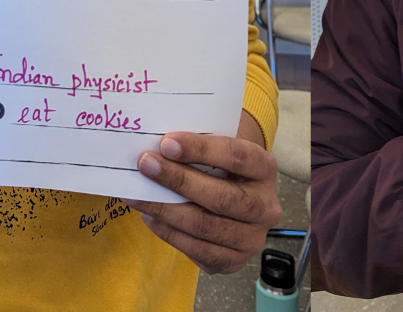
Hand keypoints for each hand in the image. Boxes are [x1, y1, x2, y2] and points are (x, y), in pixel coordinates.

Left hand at [134, 126, 279, 274]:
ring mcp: (252, 238)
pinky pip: (197, 250)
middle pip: (220, 197)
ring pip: (205, 226)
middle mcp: (265, 207)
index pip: (236, 157)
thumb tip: (156, 146)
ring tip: (137, 194)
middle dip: (177, 180)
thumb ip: (197, 148)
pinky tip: (150, 216)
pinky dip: (168, 232)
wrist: (238, 200)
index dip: (201, 149)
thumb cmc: (222, 169)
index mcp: (265, 169)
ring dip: (165, 209)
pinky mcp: (233, 261)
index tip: (166, 143)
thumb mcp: (219, 151)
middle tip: (145, 165)